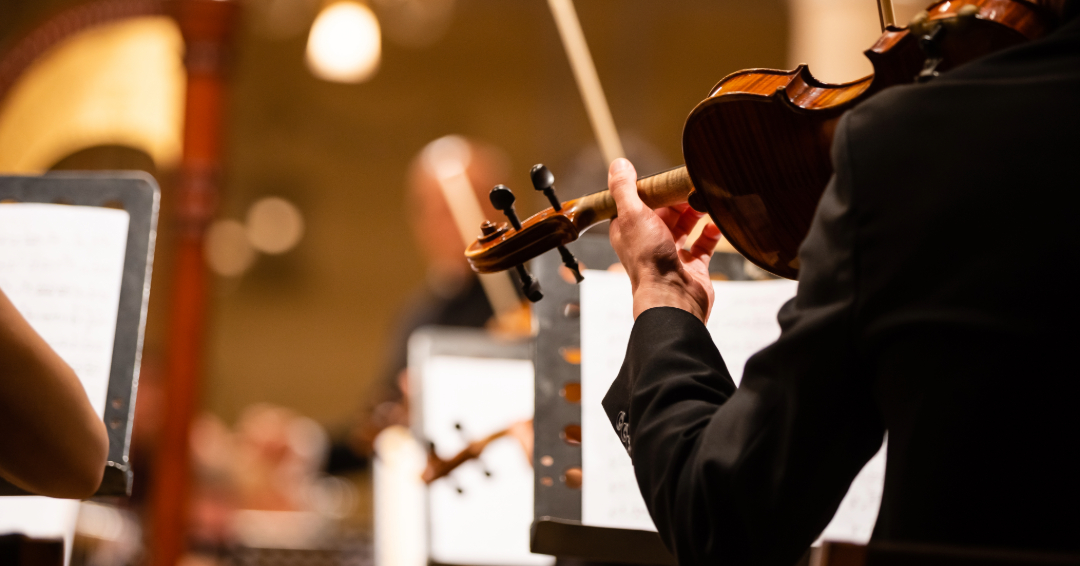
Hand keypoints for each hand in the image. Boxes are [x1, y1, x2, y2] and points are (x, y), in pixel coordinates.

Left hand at [608, 158, 721, 322]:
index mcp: (630, 230)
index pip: (641, 202)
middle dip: (679, 198)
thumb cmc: (649, 259)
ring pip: (685, 226)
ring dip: (696, 212)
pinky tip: (716, 223)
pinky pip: (704, 245)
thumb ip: (624, 188)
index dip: (655, 189)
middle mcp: (649, 242)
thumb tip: (618, 164)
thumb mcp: (632, 215)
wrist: (672, 297)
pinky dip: (711, 233)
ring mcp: (672, 255)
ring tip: (707, 199)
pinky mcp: (692, 267)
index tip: (670, 176)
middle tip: (693, 184)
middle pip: (666, 212)